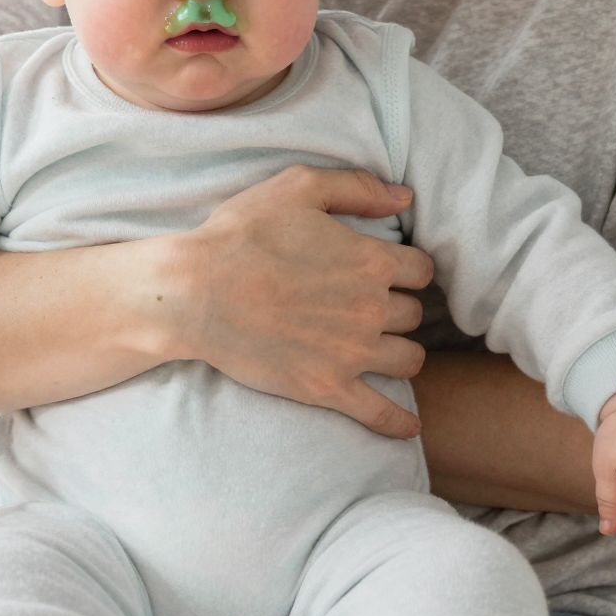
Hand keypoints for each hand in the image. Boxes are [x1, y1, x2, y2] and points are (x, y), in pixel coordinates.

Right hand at [175, 166, 435, 438]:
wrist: (194, 293)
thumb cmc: (241, 234)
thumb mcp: (298, 188)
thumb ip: (357, 187)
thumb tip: (405, 198)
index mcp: (370, 261)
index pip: (421, 270)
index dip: (406, 268)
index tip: (389, 271)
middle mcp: (370, 309)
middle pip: (414, 314)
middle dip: (398, 308)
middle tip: (371, 306)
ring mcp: (351, 353)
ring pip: (409, 359)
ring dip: (400, 351)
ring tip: (383, 348)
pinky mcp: (326, 388)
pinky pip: (380, 412)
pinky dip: (399, 422)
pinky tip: (410, 427)